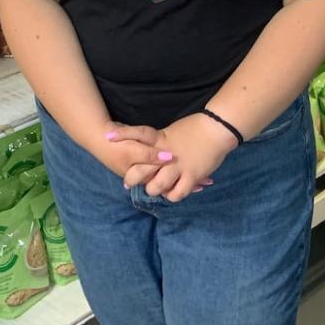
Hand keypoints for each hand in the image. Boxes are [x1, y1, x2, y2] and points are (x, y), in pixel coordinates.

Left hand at [109, 114, 235, 202]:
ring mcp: (179, 166)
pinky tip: (173, 192)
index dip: (123, 134)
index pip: (139, 134)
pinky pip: (176, 194)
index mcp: (161, 138)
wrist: (217, 129)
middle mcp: (166, 154)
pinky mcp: (192, 176)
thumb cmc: (196, 128)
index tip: (107, 137)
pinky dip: (172, 196)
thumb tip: (150, 150)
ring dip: (154, 189)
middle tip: (129, 183)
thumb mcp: (173, 131)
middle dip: (132, 178)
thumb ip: (160, 141)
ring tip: (155, 188)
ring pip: (156, 186)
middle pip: (141, 169)